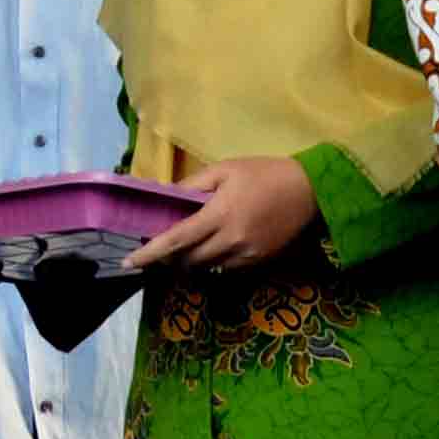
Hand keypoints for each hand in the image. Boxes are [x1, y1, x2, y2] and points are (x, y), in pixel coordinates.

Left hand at [124, 154, 318, 274]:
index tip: (128, 262)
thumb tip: (166, 197)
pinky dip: (213, 261)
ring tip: (187, 245)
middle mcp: (231, 241)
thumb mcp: (224, 169)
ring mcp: (246, 255)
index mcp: (219, 215)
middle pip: (188, 261)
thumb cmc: (263, 173)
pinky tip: (214, 245)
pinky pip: (225, 269)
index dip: (150, 254)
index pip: (176, 240)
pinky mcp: (258, 262)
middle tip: (159, 248)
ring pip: (206, 268)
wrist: (309, 190)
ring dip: (191, 261)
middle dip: (170, 258)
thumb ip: (193, 185)